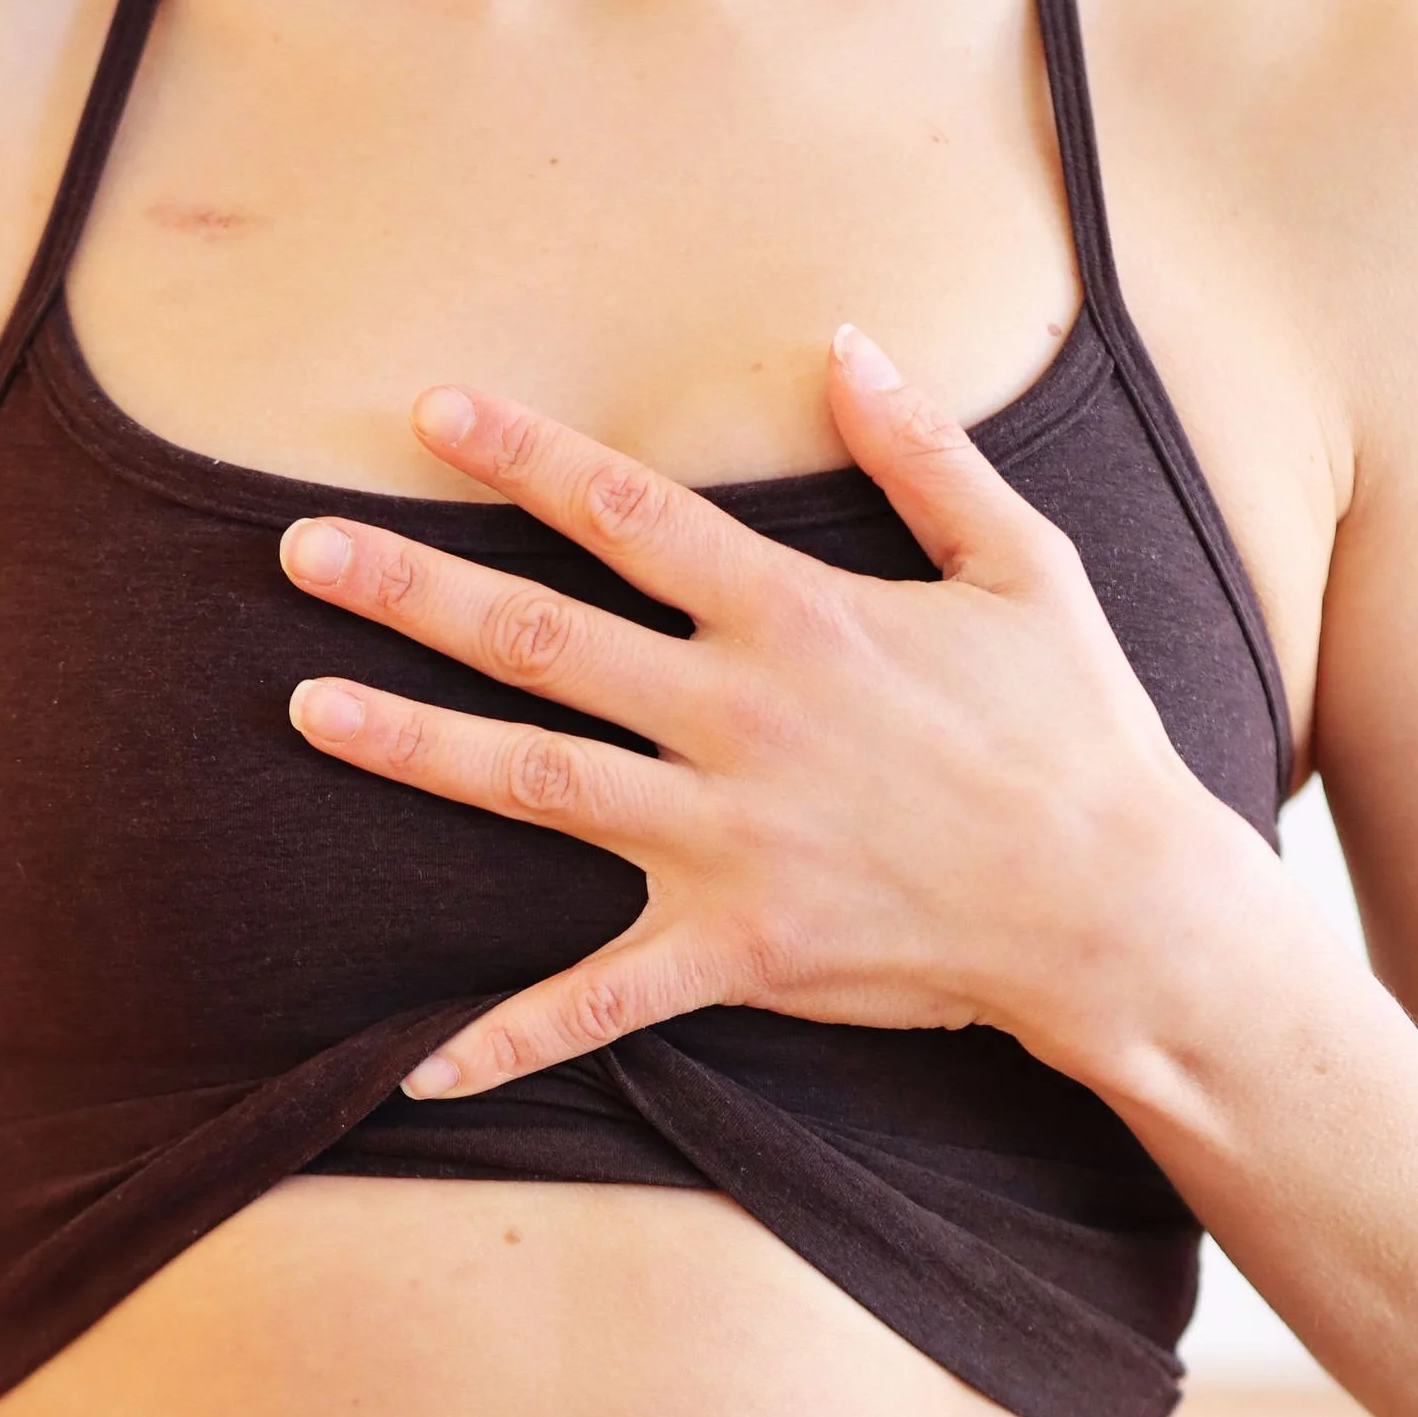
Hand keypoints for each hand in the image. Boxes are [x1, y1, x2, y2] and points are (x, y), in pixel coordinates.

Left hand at [279, 325, 1258, 1101]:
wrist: (1116, 906)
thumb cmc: (1078, 732)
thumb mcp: (1024, 565)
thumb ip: (925, 455)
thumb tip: (845, 344)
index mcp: (798, 619)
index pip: (632, 517)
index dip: (526, 458)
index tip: (430, 414)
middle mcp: (739, 718)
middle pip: (544, 638)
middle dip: (414, 588)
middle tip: (301, 548)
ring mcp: (726, 839)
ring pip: (536, 783)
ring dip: (414, 746)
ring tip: (308, 710)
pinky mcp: (736, 950)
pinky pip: (600, 1002)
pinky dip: (511, 1041)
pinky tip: (423, 1072)